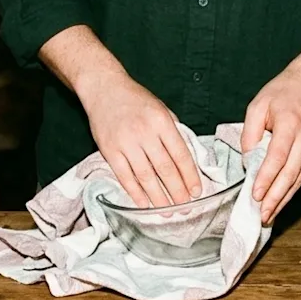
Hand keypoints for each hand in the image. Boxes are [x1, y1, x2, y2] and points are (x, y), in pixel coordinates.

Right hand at [83, 71, 201, 207]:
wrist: (103, 88)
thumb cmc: (135, 99)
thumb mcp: (161, 109)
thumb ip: (173, 132)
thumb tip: (186, 159)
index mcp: (162, 122)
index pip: (180, 155)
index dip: (190, 176)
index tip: (196, 191)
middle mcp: (144, 133)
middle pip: (165, 169)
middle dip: (177, 191)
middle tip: (186, 208)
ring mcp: (125, 143)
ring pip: (146, 177)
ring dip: (158, 197)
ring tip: (167, 211)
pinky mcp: (109, 150)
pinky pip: (125, 176)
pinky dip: (135, 192)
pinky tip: (145, 204)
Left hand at [241, 68, 300, 224]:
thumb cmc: (283, 92)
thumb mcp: (257, 105)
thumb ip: (250, 133)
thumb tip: (249, 160)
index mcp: (290, 123)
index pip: (278, 156)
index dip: (266, 178)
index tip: (255, 195)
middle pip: (291, 173)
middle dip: (276, 197)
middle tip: (262, 215)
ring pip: (299, 178)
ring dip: (284, 199)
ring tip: (269, 215)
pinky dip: (291, 190)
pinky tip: (279, 201)